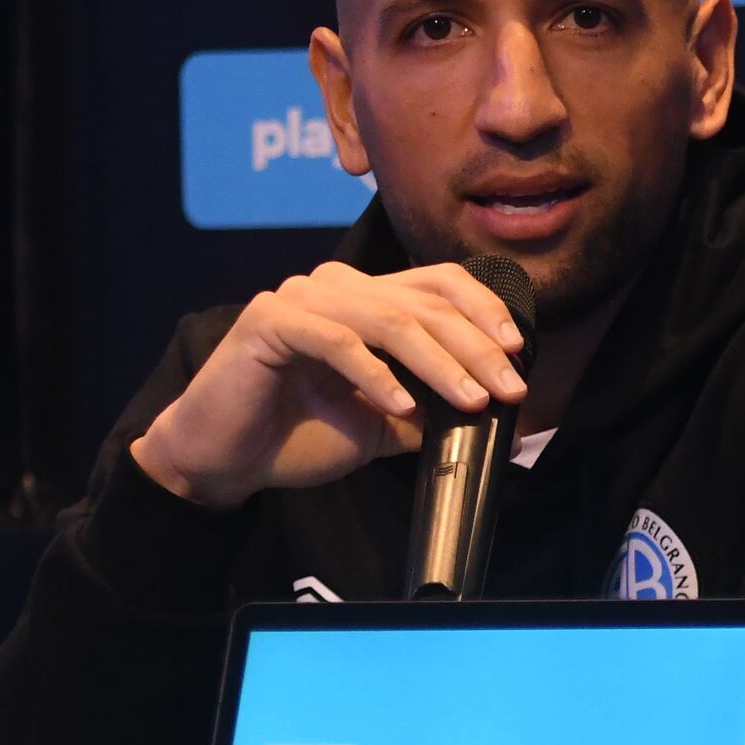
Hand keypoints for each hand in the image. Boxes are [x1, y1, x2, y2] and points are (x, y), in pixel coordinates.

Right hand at [128, 259, 527, 505]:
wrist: (225, 460)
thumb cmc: (298, 436)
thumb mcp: (383, 424)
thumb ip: (430, 409)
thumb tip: (496, 413)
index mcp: (365, 298)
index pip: (439, 283)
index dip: (484, 310)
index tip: (519, 352)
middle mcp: (336, 285)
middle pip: (424, 302)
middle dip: (476, 348)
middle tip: (509, 388)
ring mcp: (301, 297)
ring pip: (389, 319)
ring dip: (439, 363)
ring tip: (471, 400)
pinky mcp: (270, 319)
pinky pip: (337, 340)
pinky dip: (376, 375)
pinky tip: (402, 407)